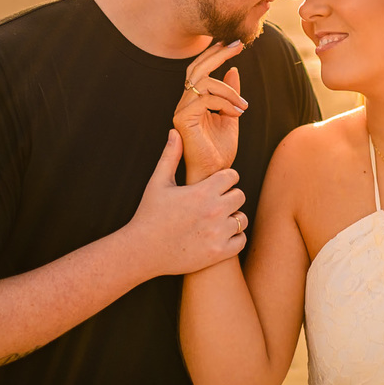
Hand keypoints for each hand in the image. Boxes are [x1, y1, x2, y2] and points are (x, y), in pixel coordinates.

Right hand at [128, 129, 247, 276]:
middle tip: (214, 203)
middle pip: (240, 195)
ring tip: (215, 220)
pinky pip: (241, 240)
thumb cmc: (149, 215)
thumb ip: (170, 156)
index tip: (214, 185)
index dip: (224, 179)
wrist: (141, 252)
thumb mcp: (158, 183)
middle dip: (229, 197)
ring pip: (242, 218)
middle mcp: (214, 211)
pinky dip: (233, 238)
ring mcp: (218, 233)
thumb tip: (175, 131)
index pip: (232, 176)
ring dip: (232, 218)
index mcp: (202, 191)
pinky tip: (218, 235)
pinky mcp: (219, 253)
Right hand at [174, 41, 246, 183]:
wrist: (215, 173)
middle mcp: (185, 102)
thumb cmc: (221, 149)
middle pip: (197, 68)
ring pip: (203, 82)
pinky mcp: (182, 119)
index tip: (235, 43)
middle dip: (218, 53)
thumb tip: (233, 70)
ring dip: (229, 90)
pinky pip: (205, 98)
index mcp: (195, 100)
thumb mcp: (231, 115)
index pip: (200, 69)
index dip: (214, 54)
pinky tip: (236, 114)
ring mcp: (182, 110)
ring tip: (242, 107)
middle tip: (238, 45)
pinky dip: (224, 103)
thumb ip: (232, 94)